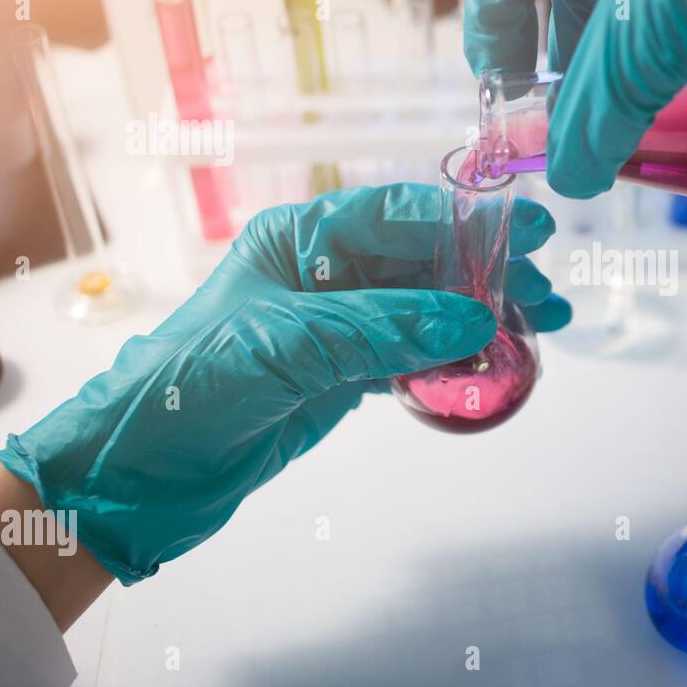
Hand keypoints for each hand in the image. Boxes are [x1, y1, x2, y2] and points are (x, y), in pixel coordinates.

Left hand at [0, 184, 568, 584]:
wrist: (141, 473)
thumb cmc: (192, 385)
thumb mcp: (290, 343)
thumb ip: (384, 327)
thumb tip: (476, 319)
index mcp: (302, 237)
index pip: (400, 213)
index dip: (469, 219)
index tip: (531, 229)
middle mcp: (324, 271)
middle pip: (425, 259)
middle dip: (489, 272)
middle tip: (545, 295)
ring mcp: (337, 324)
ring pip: (427, 308)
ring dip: (482, 317)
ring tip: (538, 329)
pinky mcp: (343, 373)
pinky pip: (413, 355)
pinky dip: (454, 360)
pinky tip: (492, 364)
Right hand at [463, 0, 686, 197]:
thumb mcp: (636, 54)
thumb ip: (588, 121)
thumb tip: (569, 176)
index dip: (490, 25)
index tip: (506, 88)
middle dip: (562, 58)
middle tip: (572, 116)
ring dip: (619, 64)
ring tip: (629, 117)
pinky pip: (683, 5)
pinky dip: (670, 55)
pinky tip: (683, 96)